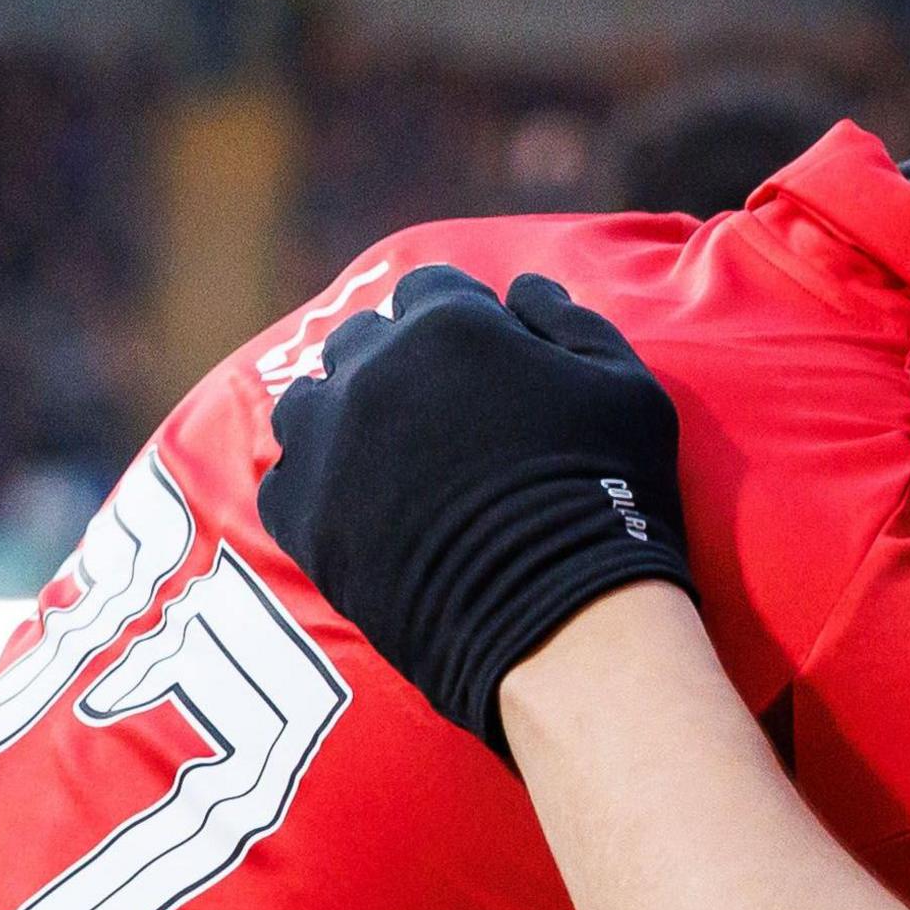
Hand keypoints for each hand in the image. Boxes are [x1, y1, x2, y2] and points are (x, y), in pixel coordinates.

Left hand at [259, 265, 691, 752]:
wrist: (559, 621)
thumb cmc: (609, 494)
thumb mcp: (626, 387)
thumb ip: (572, 321)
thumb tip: (524, 288)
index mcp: (449, 325)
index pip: (429, 288)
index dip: (455, 317)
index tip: (474, 355)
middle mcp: (373, 369)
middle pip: (362, 340)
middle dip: (393, 360)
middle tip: (430, 410)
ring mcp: (328, 443)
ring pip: (307, 402)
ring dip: (338, 414)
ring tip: (376, 454)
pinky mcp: (303, 517)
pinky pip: (284, 481)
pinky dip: (313, 487)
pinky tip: (351, 510)